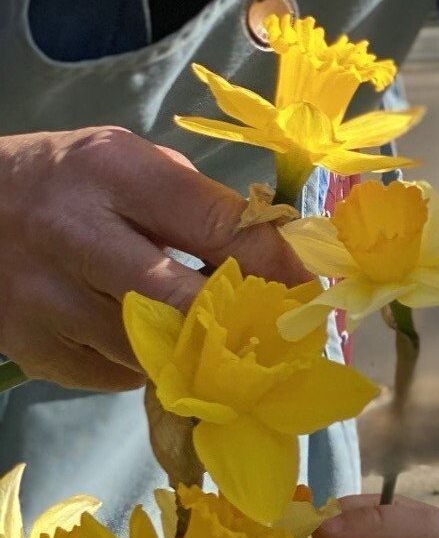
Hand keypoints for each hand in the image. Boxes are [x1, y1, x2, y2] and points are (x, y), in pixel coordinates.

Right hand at [0, 126, 309, 390]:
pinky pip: (113, 376)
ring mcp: (44, 296)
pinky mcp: (28, 344)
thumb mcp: (131, 162)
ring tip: (226, 344)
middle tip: (281, 333)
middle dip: (242, 320)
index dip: (273, 262)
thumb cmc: (72, 179)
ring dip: (198, 352)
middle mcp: (76, 234)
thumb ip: (197, 203)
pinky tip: (155, 345)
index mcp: (115, 174)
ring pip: (151, 349)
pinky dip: (147, 368)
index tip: (310, 288)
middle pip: (183, 298)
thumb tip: (275, 253)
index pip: (214, 225)